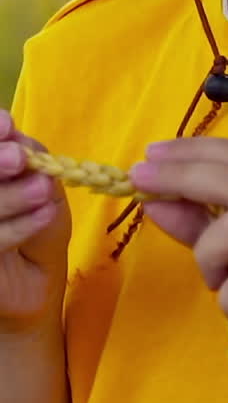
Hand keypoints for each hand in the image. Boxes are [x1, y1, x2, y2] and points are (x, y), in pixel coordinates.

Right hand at [0, 109, 70, 333]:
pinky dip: (19, 228)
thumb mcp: (39, 178)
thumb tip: (12, 135)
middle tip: (19, 158)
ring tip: (43, 189)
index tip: (7, 124)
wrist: (35, 278)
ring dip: (10, 197)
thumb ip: (26, 155)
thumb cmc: (35, 218)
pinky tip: (45, 215)